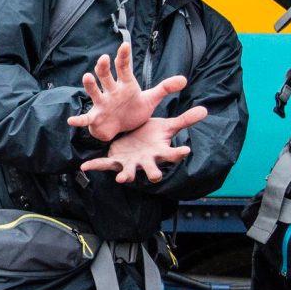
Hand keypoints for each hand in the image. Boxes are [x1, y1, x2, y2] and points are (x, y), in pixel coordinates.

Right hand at [67, 42, 187, 141]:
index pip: (124, 68)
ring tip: (87, 77)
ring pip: (95, 92)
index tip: (125, 45)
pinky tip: (72, 120)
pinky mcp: (96, 118)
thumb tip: (184, 79)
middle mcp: (111, 90)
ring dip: (90, 85)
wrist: (122, 127)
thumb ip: (165, 88)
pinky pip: (86, 119)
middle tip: (103, 58)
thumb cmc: (133, 109)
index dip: (124, 57)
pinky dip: (79, 120)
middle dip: (104, 68)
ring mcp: (102, 103)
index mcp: (125, 84)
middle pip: (106, 76)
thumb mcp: (150, 99)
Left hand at [78, 107, 207, 183]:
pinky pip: (104, 164)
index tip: (186, 150)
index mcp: (159, 152)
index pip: (171, 153)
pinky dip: (95, 165)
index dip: (178, 153)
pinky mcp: (115, 161)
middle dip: (153, 174)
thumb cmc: (152, 136)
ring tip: (122, 178)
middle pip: (152, 169)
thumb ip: (185, 120)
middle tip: (155, 177)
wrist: (136, 141)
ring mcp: (130, 164)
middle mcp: (146, 161)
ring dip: (126, 176)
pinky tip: (85, 166)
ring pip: (129, 172)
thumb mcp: (167, 126)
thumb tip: (205, 111)